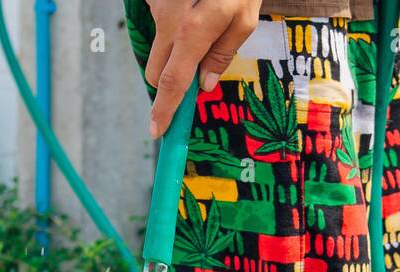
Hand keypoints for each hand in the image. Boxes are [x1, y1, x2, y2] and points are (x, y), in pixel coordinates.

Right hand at [145, 0, 261, 137]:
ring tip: (201, 17)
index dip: (164, 110)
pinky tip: (191, 3)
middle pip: (156, 70)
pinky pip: (157, 18)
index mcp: (192, 31)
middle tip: (197, 66)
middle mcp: (167, 20)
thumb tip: (203, 85)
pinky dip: (172, 19)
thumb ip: (222, 54)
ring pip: (157, 43)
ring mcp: (155, 5)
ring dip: (174, 43)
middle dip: (172, 78)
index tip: (157, 132)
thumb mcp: (244, 17)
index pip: (173, 82)